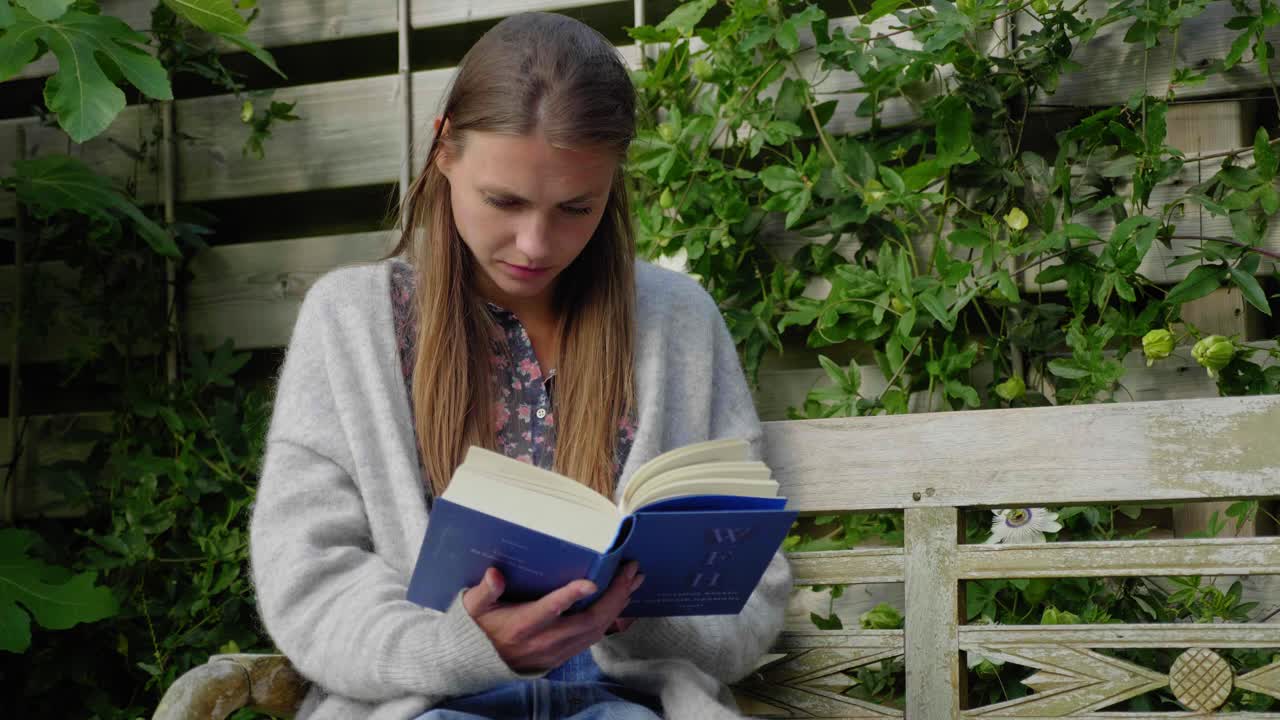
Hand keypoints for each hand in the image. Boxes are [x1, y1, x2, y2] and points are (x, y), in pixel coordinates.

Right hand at [462, 561, 643, 672]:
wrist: (478, 662)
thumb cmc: (478, 626)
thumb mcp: (474, 605)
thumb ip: (485, 589)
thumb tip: (494, 574)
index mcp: (522, 625)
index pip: (551, 610)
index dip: (571, 596)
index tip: (591, 582)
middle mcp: (544, 641)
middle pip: (588, 621)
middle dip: (614, 595)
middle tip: (631, 570)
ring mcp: (556, 651)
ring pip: (596, 630)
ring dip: (618, 605)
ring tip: (633, 581)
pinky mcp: (563, 655)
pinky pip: (593, 638)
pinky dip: (610, 619)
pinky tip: (620, 601)